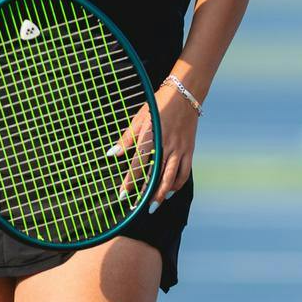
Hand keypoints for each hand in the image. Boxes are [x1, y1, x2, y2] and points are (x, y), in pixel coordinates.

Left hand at [113, 78, 198, 210]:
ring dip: (163, 193)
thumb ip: (126, 139)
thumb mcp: (140, 118)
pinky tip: (170, 191)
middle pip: (157, 175)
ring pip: (172, 177)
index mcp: (151, 136)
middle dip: (147, 194)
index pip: (138, 164)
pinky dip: (178, 184)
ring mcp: (180, 148)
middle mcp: (166, 144)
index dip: (130, 181)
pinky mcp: (189, 149)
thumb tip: (112, 154)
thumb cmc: (159, 104)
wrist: (185, 93)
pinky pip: (185, 172)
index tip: (122, 195)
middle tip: (139, 207)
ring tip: (155, 205)